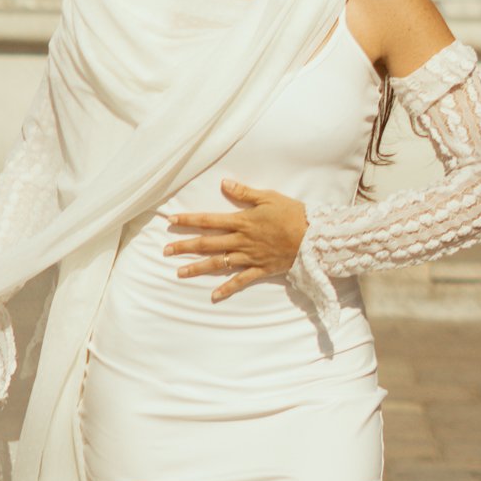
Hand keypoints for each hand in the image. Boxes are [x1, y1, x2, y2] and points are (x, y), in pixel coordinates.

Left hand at [165, 180, 308, 302]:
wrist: (314, 237)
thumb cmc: (292, 214)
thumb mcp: (268, 197)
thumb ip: (244, 193)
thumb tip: (224, 183)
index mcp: (242, 222)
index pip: (209, 221)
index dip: (189, 221)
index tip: (171, 222)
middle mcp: (241, 240)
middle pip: (208, 243)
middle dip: (185, 246)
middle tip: (165, 251)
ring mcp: (250, 257)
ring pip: (219, 263)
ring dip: (198, 267)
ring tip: (179, 272)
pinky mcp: (261, 269)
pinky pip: (241, 281)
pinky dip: (227, 289)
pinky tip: (213, 296)